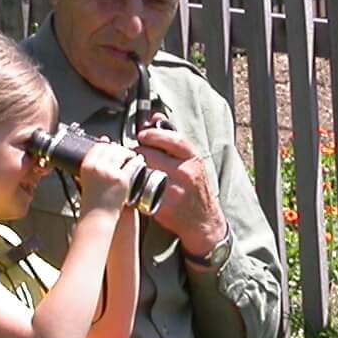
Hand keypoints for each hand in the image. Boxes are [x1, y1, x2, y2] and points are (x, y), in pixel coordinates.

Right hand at [72, 139, 140, 214]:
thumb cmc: (93, 201)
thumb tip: (103, 144)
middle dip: (119, 149)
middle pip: (111, 148)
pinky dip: (138, 161)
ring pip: (122, 153)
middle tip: (125, 153)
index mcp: (87, 165)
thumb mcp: (86, 179)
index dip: (107, 145)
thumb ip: (93, 164)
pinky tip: (140, 162)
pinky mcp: (122, 180)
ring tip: (133, 157)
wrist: (98, 217)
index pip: (99, 146)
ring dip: (129, 153)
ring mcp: (110, 172)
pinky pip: (132, 164)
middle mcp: (97, 166)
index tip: (112, 147)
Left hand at [135, 126, 229, 255]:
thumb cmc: (194, 187)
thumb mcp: (191, 160)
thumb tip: (155, 116)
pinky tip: (136, 189)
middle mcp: (186, 173)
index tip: (142, 135)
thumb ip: (172, 137)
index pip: (171, 138)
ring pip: (142, 172)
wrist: (203, 221)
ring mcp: (174, 191)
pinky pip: (140, 192)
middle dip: (138, 154)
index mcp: (193, 159)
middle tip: (136, 157)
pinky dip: (134, 189)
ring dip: (134, 171)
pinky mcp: (163, 208)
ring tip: (135, 173)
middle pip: (149, 155)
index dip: (152, 134)